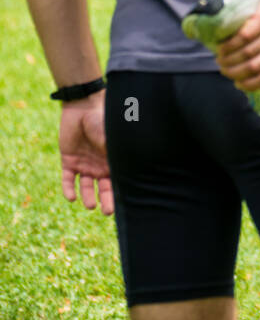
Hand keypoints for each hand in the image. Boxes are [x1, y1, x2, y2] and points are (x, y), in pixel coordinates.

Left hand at [59, 91, 113, 214]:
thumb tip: (130, 170)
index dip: (119, 193)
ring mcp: (84, 164)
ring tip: (90, 204)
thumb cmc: (102, 121)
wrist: (82, 107)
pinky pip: (68, 180)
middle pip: (103, 188)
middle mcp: (99, 166)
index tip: (123, 204)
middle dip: (105, 201)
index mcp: (112, 161)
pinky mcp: (69, 161)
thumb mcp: (111, 139)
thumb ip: (117, 154)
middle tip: (106, 211)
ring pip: (85, 187)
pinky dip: (68, 189)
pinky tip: (71, 197)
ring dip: (87, 197)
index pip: (116, 182)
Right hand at [215, 0, 259, 92]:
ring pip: (248, 51)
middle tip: (223, 68)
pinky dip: (231, 42)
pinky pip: (245, 34)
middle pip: (256, 66)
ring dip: (229, 57)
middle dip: (234, 71)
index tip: (237, 83)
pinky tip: (223, 44)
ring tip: (220, 57)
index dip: (250, 84)